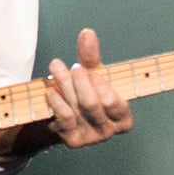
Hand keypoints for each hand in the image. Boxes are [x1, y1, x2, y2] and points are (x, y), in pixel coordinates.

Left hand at [42, 28, 132, 148]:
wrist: (61, 118)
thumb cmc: (84, 93)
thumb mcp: (91, 74)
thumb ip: (91, 57)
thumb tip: (87, 33)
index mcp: (123, 116)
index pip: (116, 103)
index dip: (102, 86)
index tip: (92, 73)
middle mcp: (109, 130)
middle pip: (94, 104)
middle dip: (81, 82)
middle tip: (72, 67)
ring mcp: (91, 138)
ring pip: (78, 109)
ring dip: (66, 85)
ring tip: (56, 67)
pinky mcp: (73, 141)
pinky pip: (65, 119)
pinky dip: (57, 102)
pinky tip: (50, 90)